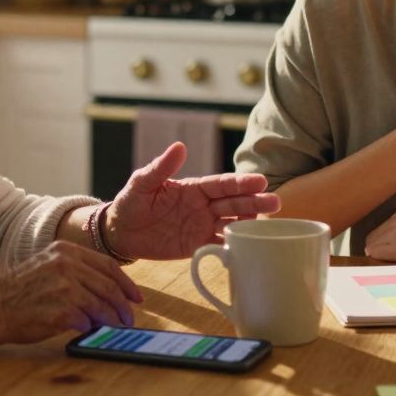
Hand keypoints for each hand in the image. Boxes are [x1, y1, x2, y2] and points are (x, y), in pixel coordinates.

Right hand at [0, 240, 142, 342]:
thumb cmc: (19, 290)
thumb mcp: (48, 266)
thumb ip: (76, 272)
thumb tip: (106, 292)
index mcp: (66, 250)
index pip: (107, 265)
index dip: (126, 283)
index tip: (136, 297)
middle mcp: (67, 264)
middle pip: (109, 285)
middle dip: (123, 305)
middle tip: (129, 318)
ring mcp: (64, 287)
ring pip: (102, 304)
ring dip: (113, 319)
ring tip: (116, 327)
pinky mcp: (61, 310)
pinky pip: (88, 321)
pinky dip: (95, 328)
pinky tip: (94, 331)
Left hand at [106, 142, 280, 260]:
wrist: (120, 232)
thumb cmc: (130, 202)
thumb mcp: (142, 183)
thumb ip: (161, 167)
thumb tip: (179, 146)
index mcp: (193, 188)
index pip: (221, 184)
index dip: (241, 183)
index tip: (260, 180)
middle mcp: (202, 206)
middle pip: (233, 203)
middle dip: (254, 202)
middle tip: (276, 202)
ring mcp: (202, 226)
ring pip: (232, 224)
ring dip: (250, 224)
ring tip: (269, 224)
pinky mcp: (197, 246)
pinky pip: (220, 245)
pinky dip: (235, 247)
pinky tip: (251, 248)